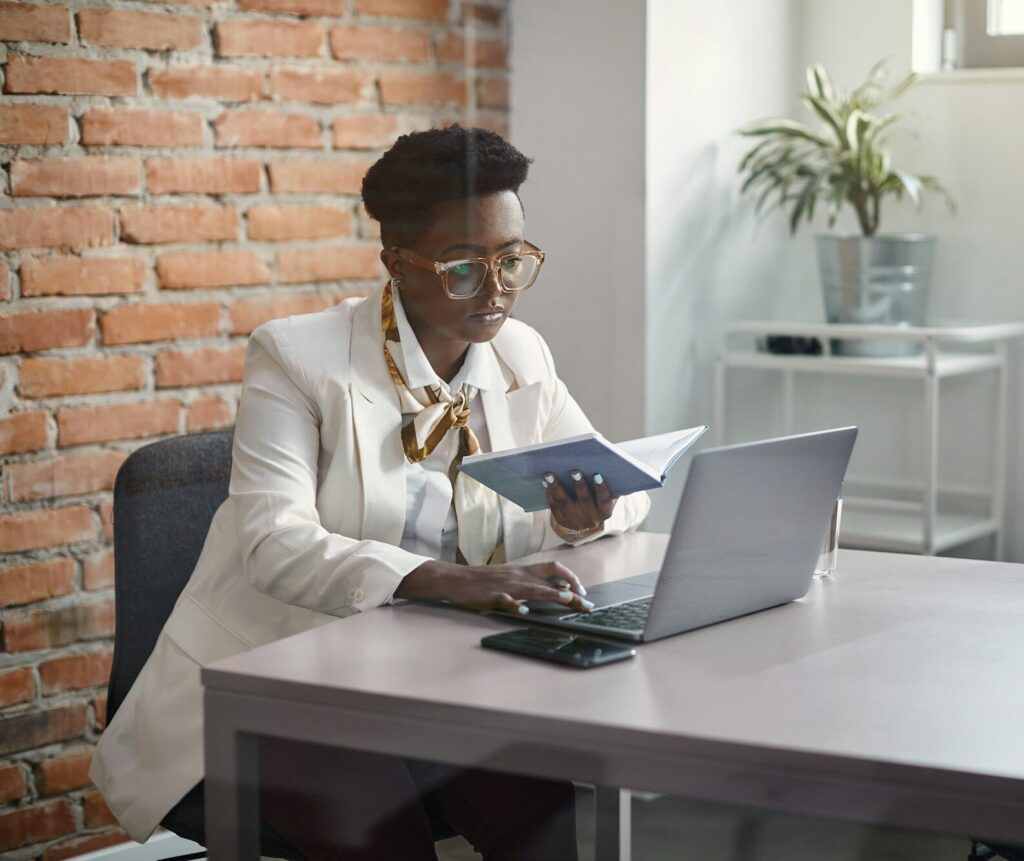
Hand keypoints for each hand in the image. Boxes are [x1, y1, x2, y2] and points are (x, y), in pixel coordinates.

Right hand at [395, 559, 593, 614]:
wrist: (455, 579)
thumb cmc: (483, 580)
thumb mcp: (510, 577)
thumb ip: (531, 582)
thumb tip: (558, 589)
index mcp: (523, 570)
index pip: (553, 568)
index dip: (571, 577)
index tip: (582, 592)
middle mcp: (518, 575)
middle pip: (550, 581)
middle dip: (571, 593)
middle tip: (586, 605)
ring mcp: (506, 585)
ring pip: (533, 589)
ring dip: (551, 594)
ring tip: (568, 600)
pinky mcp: (491, 595)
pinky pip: (505, 600)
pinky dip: (515, 606)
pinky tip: (524, 612)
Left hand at [543, 470, 616, 534]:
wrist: (583, 521)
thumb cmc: (595, 501)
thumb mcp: (603, 497)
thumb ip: (605, 485)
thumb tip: (601, 464)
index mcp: (604, 511)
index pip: (604, 500)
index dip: (601, 488)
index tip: (597, 475)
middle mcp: (591, 518)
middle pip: (584, 500)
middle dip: (579, 485)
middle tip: (575, 472)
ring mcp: (575, 520)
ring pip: (565, 503)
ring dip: (557, 487)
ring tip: (550, 475)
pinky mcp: (562, 520)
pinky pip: (554, 506)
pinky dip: (550, 493)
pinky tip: (546, 482)